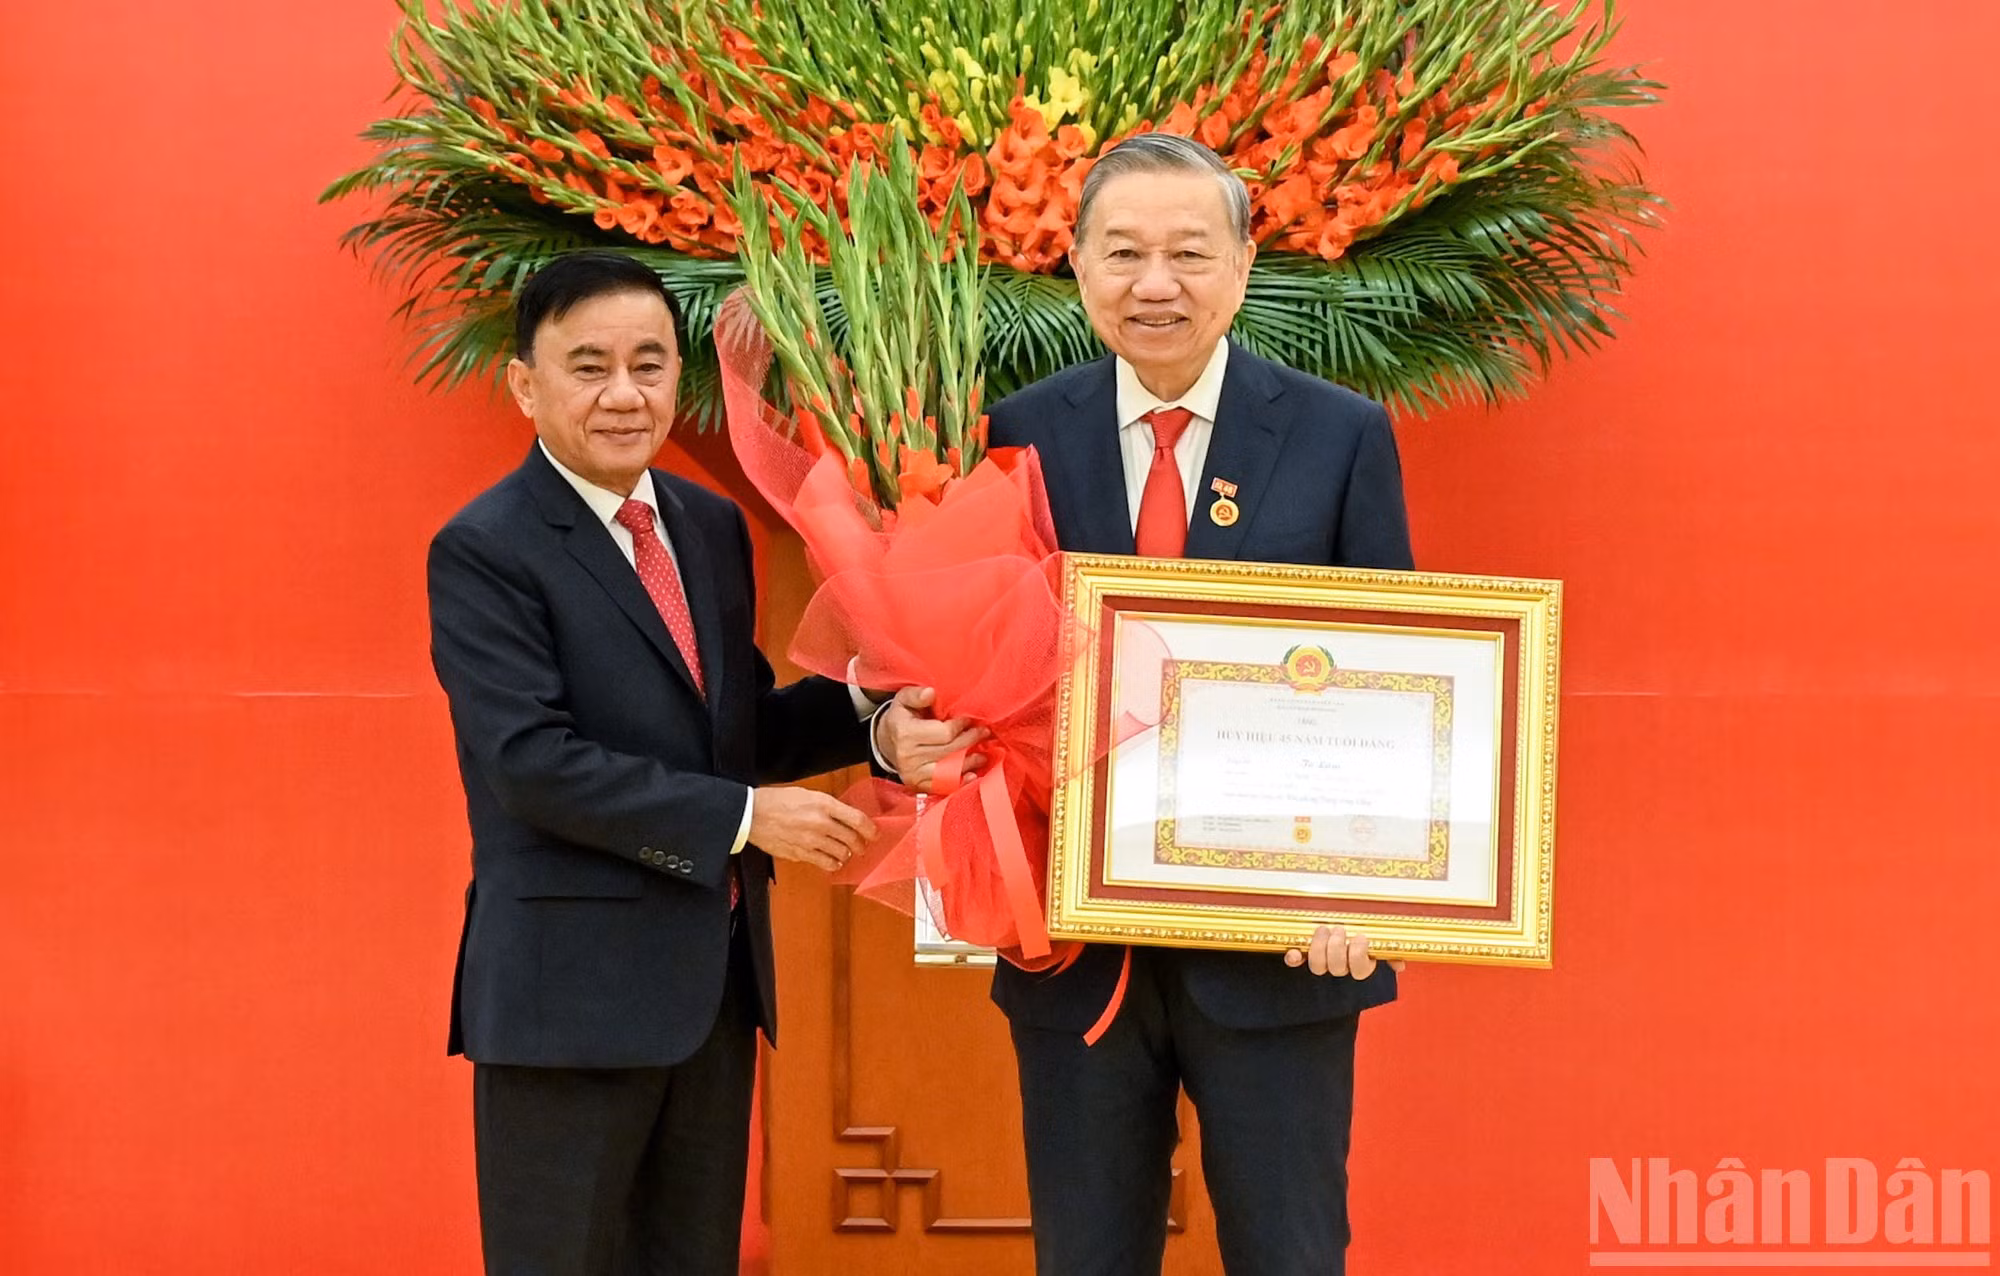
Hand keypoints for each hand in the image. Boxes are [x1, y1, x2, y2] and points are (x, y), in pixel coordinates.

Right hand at [748, 786, 876, 871]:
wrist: (752, 814)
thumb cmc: (777, 800)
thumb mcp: (807, 794)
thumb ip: (828, 806)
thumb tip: (845, 817)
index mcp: (823, 804)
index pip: (857, 819)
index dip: (870, 828)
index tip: (874, 833)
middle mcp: (820, 823)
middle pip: (852, 839)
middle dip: (861, 844)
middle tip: (862, 846)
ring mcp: (811, 841)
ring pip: (842, 853)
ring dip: (847, 854)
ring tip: (846, 853)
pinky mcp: (801, 853)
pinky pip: (825, 863)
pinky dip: (833, 863)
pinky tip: (832, 860)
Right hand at [875, 686, 986, 792]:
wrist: (886, 743)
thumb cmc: (901, 718)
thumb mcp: (903, 700)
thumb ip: (916, 695)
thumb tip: (931, 692)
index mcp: (906, 733)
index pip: (944, 733)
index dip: (961, 726)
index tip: (970, 719)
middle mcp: (908, 756)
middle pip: (950, 751)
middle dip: (970, 741)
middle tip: (984, 733)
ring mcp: (913, 773)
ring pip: (950, 770)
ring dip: (970, 762)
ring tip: (982, 754)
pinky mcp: (918, 785)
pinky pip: (943, 786)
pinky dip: (960, 782)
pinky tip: (972, 775)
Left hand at [1284, 925, 1406, 977]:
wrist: (1337, 929)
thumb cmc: (1361, 935)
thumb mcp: (1378, 943)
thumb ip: (1390, 952)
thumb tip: (1400, 964)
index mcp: (1359, 965)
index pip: (1360, 970)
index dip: (1359, 956)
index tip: (1361, 937)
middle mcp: (1339, 968)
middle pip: (1337, 968)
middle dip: (1337, 948)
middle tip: (1340, 930)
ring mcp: (1321, 963)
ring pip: (1317, 966)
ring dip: (1319, 947)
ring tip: (1324, 930)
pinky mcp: (1302, 957)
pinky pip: (1296, 962)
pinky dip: (1293, 957)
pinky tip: (1293, 952)